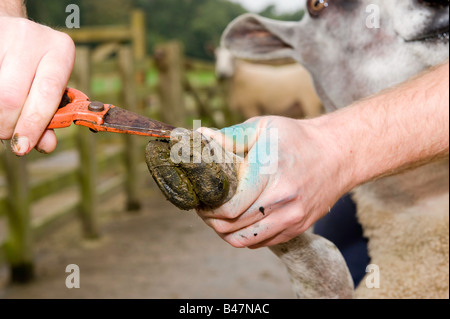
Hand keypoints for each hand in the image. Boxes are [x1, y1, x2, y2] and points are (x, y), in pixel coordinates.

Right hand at [0, 16, 74, 154]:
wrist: (14, 32)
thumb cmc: (38, 67)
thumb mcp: (51, 86)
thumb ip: (51, 117)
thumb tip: (46, 145)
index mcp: (61, 51)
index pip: (47, 93)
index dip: (33, 124)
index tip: (23, 147)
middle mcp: (33, 38)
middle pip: (11, 96)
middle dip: (7, 125)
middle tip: (8, 134)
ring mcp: (4, 34)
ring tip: (2, 120)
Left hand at [196, 116, 351, 248]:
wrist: (338, 154)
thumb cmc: (297, 139)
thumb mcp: (263, 127)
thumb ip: (231, 136)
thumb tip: (201, 137)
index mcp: (269, 174)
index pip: (229, 208)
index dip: (208, 208)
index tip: (201, 199)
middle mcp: (282, 201)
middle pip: (231, 227)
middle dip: (211, 219)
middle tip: (204, 207)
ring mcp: (291, 218)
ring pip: (244, 241)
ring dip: (224, 231)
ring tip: (219, 216)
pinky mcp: (297, 228)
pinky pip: (261, 243)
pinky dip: (244, 236)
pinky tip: (240, 220)